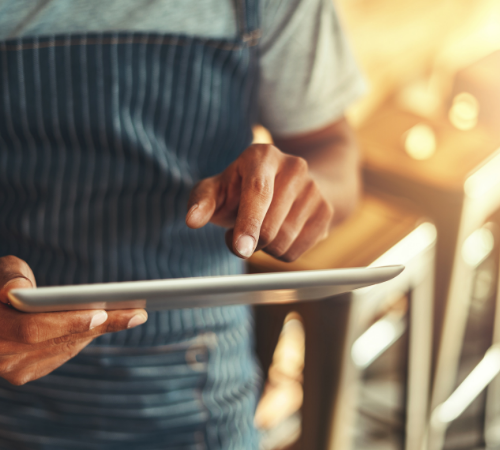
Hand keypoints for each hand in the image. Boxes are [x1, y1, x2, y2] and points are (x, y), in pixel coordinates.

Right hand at [0, 256, 147, 385]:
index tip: (101, 314)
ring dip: (99, 332)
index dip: (68, 322)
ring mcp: (12, 369)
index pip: (32, 329)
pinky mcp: (26, 373)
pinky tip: (106, 322)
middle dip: (101, 326)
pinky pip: (63, 354)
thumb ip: (11, 277)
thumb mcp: (0, 272)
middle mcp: (0, 357)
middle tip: (137, 313)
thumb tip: (16, 292)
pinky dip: (84, 336)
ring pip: (65, 349)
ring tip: (132, 315)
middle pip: (59, 341)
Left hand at [186, 144, 332, 261]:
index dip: (248, 223)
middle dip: (249, 242)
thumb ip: (202, 201)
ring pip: (284, 242)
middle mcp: (294, 166)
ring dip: (263, 248)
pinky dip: (281, 253)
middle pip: (271, 226)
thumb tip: (192, 220)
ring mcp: (314, 189)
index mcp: (262, 156)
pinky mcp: (326, 211)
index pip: (258, 191)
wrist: (290, 185)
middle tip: (238, 236)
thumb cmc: (243, 189)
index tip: (241, 249)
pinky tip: (278, 235)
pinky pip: (298, 251)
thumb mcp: (218, 189)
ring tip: (259, 230)